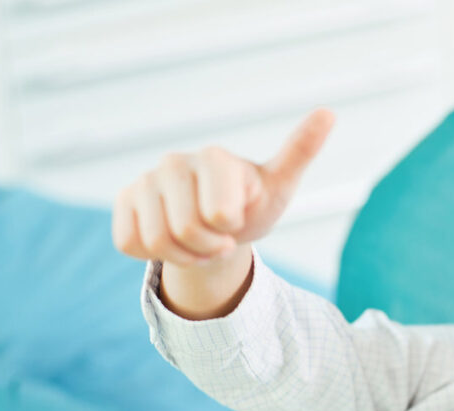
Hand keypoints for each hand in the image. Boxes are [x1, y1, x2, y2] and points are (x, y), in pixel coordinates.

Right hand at [112, 108, 334, 266]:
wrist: (221, 226)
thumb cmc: (253, 203)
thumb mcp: (281, 184)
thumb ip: (301, 151)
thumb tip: (329, 112)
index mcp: (215, 157)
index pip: (219, 215)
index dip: (230, 229)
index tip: (238, 219)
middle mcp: (175, 161)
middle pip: (185, 231)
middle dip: (207, 248)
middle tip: (219, 238)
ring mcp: (145, 180)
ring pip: (156, 241)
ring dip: (183, 255)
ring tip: (198, 241)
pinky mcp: (124, 200)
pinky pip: (129, 243)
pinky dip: (154, 254)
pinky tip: (171, 238)